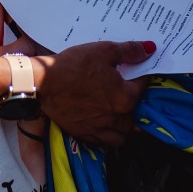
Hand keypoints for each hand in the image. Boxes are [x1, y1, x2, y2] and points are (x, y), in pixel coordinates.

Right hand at [37, 40, 153, 146]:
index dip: (143, 76)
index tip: (139, 70)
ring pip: (123, 135)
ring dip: (127, 127)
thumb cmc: (74, 65)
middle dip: (139, 106)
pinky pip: (105, 142)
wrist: (43, 82)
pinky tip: (106, 125)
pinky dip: (109, 135)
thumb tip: (149, 49)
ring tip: (123, 115)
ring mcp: (100, 129)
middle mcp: (116, 118)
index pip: (143, 87)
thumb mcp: (104, 51)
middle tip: (133, 94)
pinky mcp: (84, 134)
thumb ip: (129, 51)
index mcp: (125, 98)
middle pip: (138, 117)